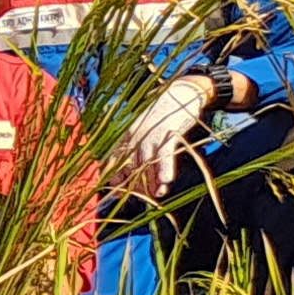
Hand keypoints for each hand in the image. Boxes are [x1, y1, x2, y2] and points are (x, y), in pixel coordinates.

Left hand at [115, 74, 216, 196]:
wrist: (180, 95)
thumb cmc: (161, 119)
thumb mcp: (142, 132)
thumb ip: (135, 151)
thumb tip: (133, 177)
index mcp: (124, 137)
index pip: (112, 162)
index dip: (115, 180)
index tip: (119, 194)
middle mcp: (132, 136)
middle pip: (129, 167)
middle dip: (136, 185)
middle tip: (145, 199)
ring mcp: (149, 134)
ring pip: (146, 163)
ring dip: (152, 182)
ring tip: (158, 195)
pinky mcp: (167, 131)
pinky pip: (164, 153)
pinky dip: (165, 168)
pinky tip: (166, 181)